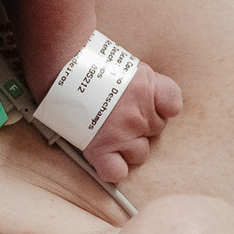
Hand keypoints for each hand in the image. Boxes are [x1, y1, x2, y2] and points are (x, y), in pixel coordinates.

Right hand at [82, 64, 181, 182]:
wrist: (60, 63)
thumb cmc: (88, 61)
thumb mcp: (125, 64)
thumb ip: (138, 83)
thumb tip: (137, 95)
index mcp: (147, 87)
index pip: (172, 105)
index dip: (162, 108)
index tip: (150, 105)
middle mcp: (139, 112)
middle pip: (155, 130)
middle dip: (141, 126)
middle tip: (118, 115)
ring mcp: (122, 133)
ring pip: (141, 153)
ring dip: (129, 148)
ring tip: (109, 133)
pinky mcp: (101, 148)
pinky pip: (117, 172)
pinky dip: (114, 169)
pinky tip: (106, 158)